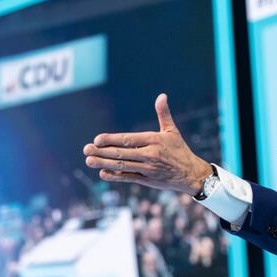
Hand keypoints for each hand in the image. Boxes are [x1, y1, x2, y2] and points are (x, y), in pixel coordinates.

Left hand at [84, 94, 213, 194]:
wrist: (191, 174)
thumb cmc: (180, 150)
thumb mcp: (172, 131)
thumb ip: (164, 114)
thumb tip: (162, 95)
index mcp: (154, 140)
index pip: (128, 139)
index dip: (111, 140)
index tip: (97, 139)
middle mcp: (150, 155)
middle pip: (122, 153)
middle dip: (102, 152)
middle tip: (85, 150)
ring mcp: (148, 169)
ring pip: (122, 166)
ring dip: (104, 164)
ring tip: (89, 161)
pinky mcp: (147, 180)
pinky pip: (128, 177)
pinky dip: (115, 176)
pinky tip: (103, 173)